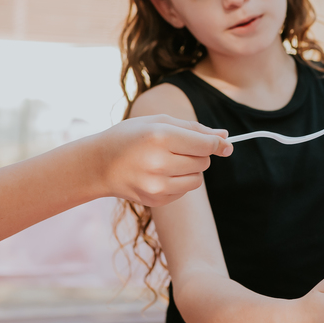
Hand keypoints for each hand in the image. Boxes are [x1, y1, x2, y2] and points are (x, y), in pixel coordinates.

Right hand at [96, 115, 230, 207]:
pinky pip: (184, 191)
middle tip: (178, 147)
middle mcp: (159, 163)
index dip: (218, 144)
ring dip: (191, 169)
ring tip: (169, 160)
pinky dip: (179, 181)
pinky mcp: (155, 200)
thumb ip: (194, 128)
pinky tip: (159, 173)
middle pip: (203, 161)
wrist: (98, 164)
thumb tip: (226, 138)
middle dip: (199, 153)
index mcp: (160, 137)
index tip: (225, 144)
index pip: (205, 144)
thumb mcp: (158, 121)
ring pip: (197, 179)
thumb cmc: (130, 136)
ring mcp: (156, 185)